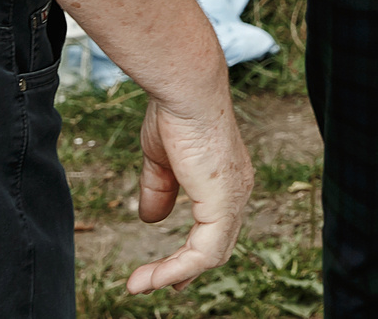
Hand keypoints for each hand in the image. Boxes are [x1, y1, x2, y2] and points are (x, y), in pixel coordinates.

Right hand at [124, 90, 255, 293]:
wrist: (185, 92)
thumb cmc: (174, 113)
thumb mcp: (161, 159)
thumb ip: (159, 189)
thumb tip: (150, 219)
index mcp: (226, 179)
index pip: (216, 225)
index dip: (193, 249)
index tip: (169, 268)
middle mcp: (238, 191)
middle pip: (217, 244)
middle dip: (188, 269)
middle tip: (163, 285)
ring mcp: (233, 200)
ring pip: (210, 255)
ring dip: (173, 274)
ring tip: (139, 284)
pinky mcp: (222, 206)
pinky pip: (203, 253)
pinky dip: (176, 269)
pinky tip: (151, 278)